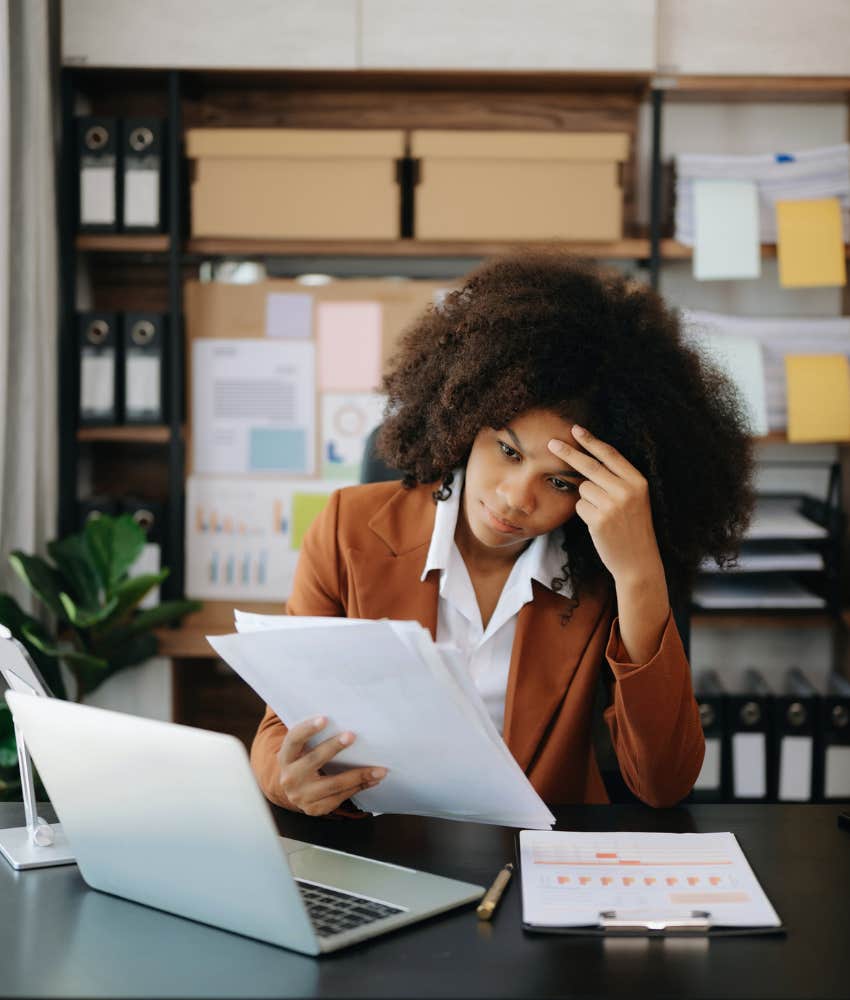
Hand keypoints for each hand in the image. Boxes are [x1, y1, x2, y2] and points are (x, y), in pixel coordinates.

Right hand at [277, 716, 387, 816]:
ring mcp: (301, 796)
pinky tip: (372, 781)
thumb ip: (314, 737)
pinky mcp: (315, 808)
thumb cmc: (304, 761)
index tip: (324, 719)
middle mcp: (290, 777)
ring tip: (379, 770)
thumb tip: (342, 718)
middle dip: (334, 747)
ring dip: (359, 775)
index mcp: (286, 757)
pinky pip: (340, 797)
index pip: (294, 740)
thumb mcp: (302, 750)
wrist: (295, 791)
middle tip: (353, 736)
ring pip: (333, 784)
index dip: (307, 729)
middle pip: (314, 760)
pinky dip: (358, 787)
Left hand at [548, 425, 663, 588]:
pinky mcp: (599, 520)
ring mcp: (612, 505)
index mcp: (638, 481)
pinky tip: (598, 524)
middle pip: (590, 466)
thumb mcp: (634, 499)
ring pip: (583, 488)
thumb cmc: (633, 527)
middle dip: (568, 453)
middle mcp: (626, 490)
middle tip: (551, 443)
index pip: (610, 454)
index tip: (576, 429)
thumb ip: (617, 479)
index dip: (591, 441)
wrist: (639, 561)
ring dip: (586, 498)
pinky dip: (584, 513)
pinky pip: (579, 506)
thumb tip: (586, 458)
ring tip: (603, 514)